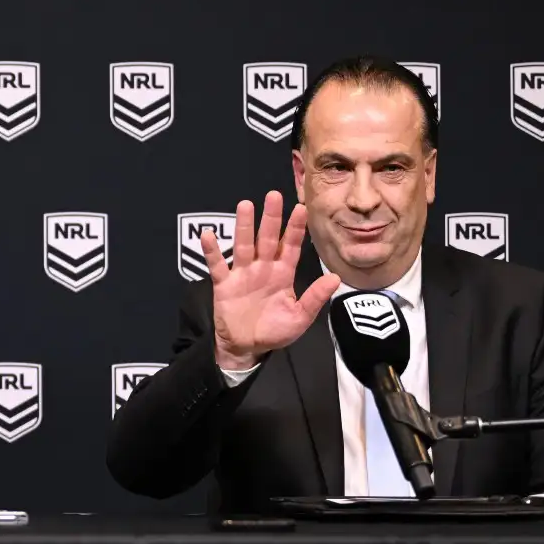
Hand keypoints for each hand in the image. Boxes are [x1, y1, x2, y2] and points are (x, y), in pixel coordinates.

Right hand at [199, 190, 341, 370]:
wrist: (246, 347)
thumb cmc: (274, 331)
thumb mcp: (300, 318)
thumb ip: (315, 298)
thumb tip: (335, 278)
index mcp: (283, 274)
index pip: (291, 247)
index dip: (295, 229)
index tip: (301, 208)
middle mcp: (263, 268)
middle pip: (267, 239)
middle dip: (271, 218)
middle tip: (274, 195)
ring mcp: (242, 274)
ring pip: (244, 245)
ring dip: (244, 226)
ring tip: (245, 205)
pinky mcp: (224, 283)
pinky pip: (217, 264)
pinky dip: (212, 250)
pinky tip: (208, 235)